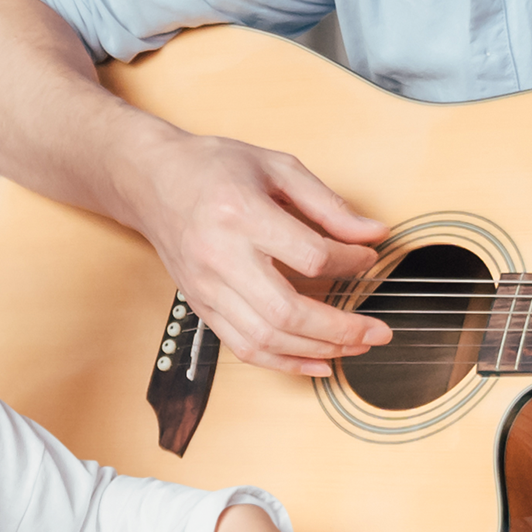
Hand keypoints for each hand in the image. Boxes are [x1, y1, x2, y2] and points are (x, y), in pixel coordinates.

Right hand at [137, 126, 392, 376]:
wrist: (152, 182)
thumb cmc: (214, 168)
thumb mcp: (278, 167)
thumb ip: (328, 204)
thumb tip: (373, 234)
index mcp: (241, 214)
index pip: (310, 254)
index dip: (350, 262)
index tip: (368, 258)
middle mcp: (220, 258)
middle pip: (288, 312)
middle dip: (341, 329)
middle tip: (378, 331)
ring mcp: (207, 288)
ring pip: (265, 339)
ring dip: (317, 351)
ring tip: (354, 348)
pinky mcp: (201, 306)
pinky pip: (244, 348)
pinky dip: (284, 363)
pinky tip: (316, 363)